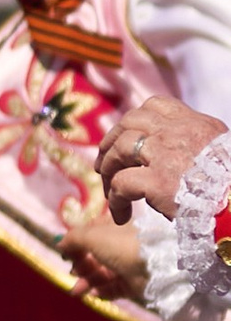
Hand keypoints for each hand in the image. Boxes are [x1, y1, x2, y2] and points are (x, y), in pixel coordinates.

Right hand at [61, 192, 146, 298]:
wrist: (154, 266)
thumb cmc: (121, 244)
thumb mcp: (91, 235)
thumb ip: (72, 238)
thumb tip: (59, 244)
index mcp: (114, 228)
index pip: (89, 234)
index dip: (75, 244)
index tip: (66, 253)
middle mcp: (120, 245)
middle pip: (93, 256)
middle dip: (80, 265)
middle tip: (75, 272)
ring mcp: (127, 265)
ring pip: (100, 274)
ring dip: (86, 281)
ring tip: (78, 291)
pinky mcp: (132, 284)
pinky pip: (111, 288)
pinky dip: (100, 291)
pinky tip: (93, 293)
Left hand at [101, 96, 225, 223]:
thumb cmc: (230, 186)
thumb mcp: (218, 151)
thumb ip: (193, 145)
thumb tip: (173, 154)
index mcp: (197, 124)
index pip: (156, 105)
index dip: (133, 121)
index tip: (125, 138)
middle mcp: (180, 133)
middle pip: (131, 121)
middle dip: (110, 141)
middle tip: (103, 164)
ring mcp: (167, 154)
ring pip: (120, 148)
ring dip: (108, 170)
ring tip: (110, 192)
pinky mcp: (158, 181)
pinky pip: (120, 184)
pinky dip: (115, 201)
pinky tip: (121, 215)